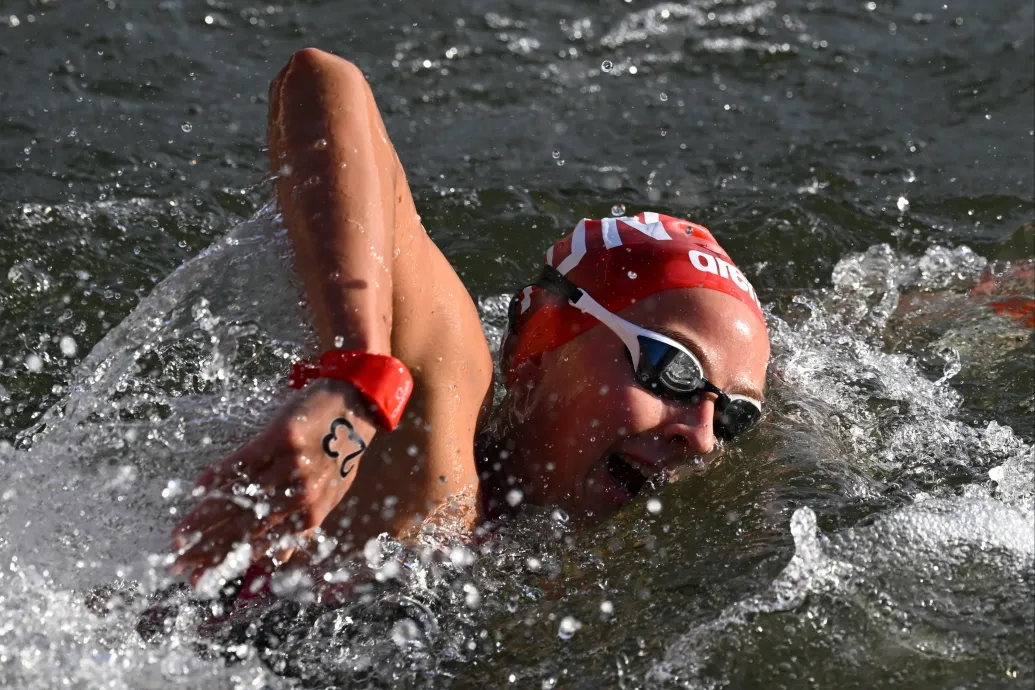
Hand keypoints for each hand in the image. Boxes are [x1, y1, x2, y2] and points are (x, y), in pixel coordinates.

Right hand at [170, 378, 376, 586]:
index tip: (198, 579)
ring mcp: (291, 466)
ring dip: (205, 518)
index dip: (227, 563)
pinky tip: (197, 488)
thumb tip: (277, 560)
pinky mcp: (283, 438)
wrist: (355, 407)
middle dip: (208, 549)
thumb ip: (301, 527)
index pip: (260, 544)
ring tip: (179, 535)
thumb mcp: (328, 495)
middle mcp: (301, 494)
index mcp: (309, 514)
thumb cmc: (338, 454)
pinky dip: (220, 474)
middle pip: (246, 526)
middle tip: (176, 564)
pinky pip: (245, 460)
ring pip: (241, 497)